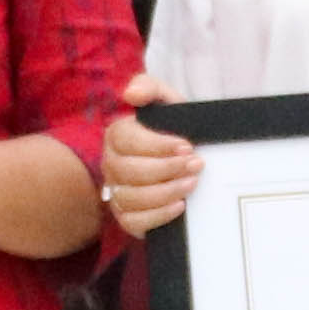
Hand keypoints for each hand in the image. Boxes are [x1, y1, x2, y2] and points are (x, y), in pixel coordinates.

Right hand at [98, 78, 200, 239]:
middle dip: (166, 168)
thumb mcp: (167, 102)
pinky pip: (133, 222)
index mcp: (117, 135)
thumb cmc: (175, 129)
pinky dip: (158, 215)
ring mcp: (117, 192)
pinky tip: (180, 205)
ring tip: (192, 183)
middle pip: (129, 170)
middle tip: (196, 165)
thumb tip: (130, 94)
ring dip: (166, 192)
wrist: (189, 159)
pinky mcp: (126, 217)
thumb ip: (149, 87)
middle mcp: (111, 164)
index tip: (186, 145)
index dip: (156, 144)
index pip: (126, 139)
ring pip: (131, 197)